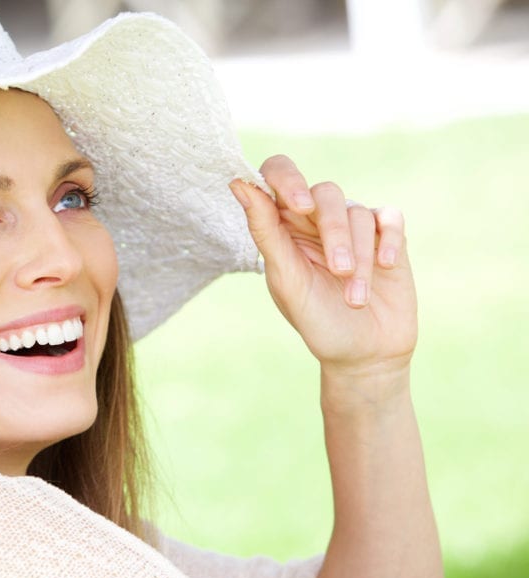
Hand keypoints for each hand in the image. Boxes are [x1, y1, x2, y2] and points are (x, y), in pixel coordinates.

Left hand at [229, 155, 416, 376]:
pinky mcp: (388, 236)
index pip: (278, 174)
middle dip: (334, 233)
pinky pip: (390, 218)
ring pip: (358, 212)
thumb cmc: (316, 319)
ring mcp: (354, 226)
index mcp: (283, 224)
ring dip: (359, 256)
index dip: (287, 179)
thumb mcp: (286, 279)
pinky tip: (387, 265)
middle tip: (338, 270)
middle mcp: (316, 219)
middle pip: (325, 193)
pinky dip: (389, 240)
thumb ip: (265, 231)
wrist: (362, 354)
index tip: (299, 205)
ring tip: (355, 298)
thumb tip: (237, 184)